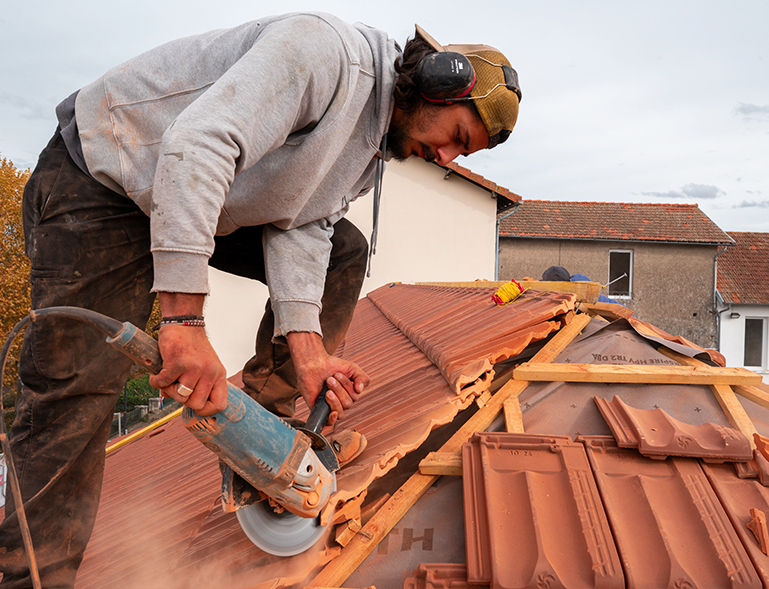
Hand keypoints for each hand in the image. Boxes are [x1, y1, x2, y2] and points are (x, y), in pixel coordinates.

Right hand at [148, 293, 227, 415]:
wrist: (184, 323)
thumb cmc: (192, 346)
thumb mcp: (204, 366)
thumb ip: (196, 385)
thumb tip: (174, 400)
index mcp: (219, 374)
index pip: (219, 404)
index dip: (205, 411)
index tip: (193, 406)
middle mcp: (210, 372)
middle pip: (196, 404)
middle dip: (182, 400)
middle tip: (176, 388)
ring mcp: (195, 368)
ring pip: (180, 396)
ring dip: (168, 391)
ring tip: (166, 380)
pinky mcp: (178, 362)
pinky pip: (163, 384)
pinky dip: (156, 382)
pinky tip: (156, 376)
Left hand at [287, 331, 368, 425]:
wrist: (311, 364)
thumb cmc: (330, 365)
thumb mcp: (352, 368)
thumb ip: (362, 378)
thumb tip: (360, 391)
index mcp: (349, 393)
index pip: (354, 396)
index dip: (346, 385)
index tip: (337, 373)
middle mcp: (341, 401)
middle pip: (347, 404)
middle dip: (339, 390)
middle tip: (329, 379)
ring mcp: (330, 406)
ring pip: (340, 412)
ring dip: (335, 400)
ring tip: (327, 390)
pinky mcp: (319, 410)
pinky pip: (329, 423)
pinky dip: (332, 419)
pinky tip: (332, 412)